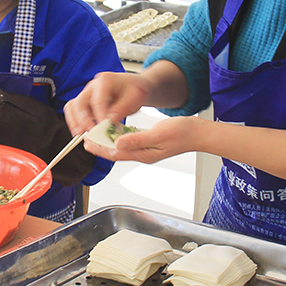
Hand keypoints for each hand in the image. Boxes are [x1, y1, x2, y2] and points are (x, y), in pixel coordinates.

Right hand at [64, 72, 150, 135]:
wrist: (136, 86)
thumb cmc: (135, 89)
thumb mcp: (134, 97)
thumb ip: (122, 108)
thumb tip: (109, 121)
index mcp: (105, 80)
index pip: (97, 99)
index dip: (98, 114)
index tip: (102, 126)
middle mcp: (92, 86)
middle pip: (79, 102)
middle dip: (83, 119)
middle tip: (90, 131)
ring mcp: (87, 94)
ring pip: (72, 106)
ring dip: (75, 121)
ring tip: (80, 133)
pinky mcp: (86, 103)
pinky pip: (74, 111)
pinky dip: (75, 121)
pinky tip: (80, 131)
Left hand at [82, 115, 204, 163]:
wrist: (198, 133)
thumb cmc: (183, 133)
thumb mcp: (158, 134)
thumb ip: (137, 139)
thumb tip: (118, 143)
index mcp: (144, 154)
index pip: (116, 154)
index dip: (100, 149)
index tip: (88, 142)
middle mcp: (143, 154)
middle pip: (116, 152)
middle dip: (100, 147)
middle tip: (86, 139)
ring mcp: (147, 150)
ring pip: (122, 148)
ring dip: (108, 142)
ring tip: (96, 135)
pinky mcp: (150, 144)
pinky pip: (131, 142)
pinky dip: (120, 138)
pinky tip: (116, 131)